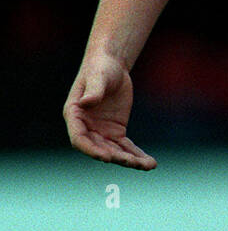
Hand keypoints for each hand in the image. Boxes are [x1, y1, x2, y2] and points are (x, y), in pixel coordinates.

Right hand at [63, 53, 156, 168]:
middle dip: (116, 157)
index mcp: (74, 116)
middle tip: (132, 162)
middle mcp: (86, 128)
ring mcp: (101, 132)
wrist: (112, 65)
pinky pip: (126, 147)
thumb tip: (86, 102)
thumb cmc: (100, 68)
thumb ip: (93, 91)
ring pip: (115, 151)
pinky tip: (150, 163)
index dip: (91, 150)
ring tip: (148, 165)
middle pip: (99, 149)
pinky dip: (137, 155)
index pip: (79, 139)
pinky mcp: (116, 131)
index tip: (105, 157)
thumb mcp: (98, 77)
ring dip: (130, 160)